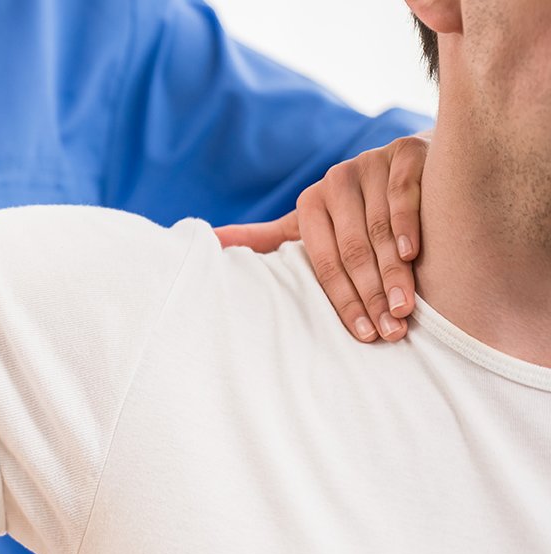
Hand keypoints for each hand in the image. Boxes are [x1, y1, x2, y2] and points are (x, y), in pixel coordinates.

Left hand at [215, 132, 429, 342]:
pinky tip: (411, 255)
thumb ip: (267, 238)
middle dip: (371, 295)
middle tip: (389, 331)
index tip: (363, 334)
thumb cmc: (354, 210)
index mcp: (310, 202)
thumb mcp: (310, 224)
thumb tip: (210, 242)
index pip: (323, 260)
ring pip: (379, 228)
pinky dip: (406, 225)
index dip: (342, 300)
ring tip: (404, 309)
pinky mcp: (406, 152)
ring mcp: (371, 163)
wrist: (406, 165)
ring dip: (394, 273)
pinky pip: (404, 194)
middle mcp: (337, 179)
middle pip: (352, 249)